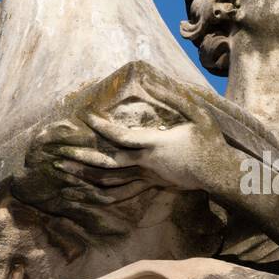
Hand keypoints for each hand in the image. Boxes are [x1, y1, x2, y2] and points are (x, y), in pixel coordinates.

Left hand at [43, 101, 225, 194]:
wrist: (220, 174)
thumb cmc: (211, 142)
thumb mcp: (198, 114)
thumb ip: (175, 97)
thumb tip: (151, 81)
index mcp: (155, 144)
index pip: (121, 136)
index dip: (101, 126)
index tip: (85, 116)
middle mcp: (147, 163)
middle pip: (108, 163)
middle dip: (82, 158)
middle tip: (58, 155)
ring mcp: (147, 177)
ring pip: (111, 182)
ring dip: (85, 178)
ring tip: (64, 175)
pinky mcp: (151, 185)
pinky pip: (122, 195)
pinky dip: (101, 197)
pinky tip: (84, 197)